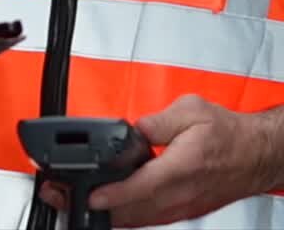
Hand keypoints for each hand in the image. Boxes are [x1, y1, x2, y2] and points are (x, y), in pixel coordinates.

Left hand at [87, 96, 276, 226]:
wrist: (255, 154)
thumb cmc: (228, 133)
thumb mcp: (191, 110)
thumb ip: (158, 120)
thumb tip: (134, 128)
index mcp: (182, 168)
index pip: (142, 186)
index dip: (114, 194)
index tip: (93, 196)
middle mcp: (181, 194)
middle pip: (136, 210)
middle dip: (103, 206)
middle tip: (73, 197)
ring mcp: (183, 207)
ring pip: (143, 219)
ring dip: (115, 215)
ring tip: (87, 203)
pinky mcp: (185, 210)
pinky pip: (153, 219)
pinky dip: (132, 217)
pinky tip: (117, 210)